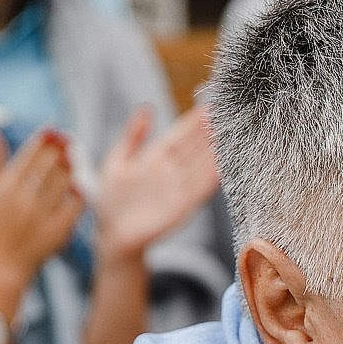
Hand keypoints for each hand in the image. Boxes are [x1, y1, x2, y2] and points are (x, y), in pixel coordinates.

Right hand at [0, 129, 83, 276]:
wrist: (7, 260)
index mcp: (6, 187)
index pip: (29, 155)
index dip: (44, 140)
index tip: (54, 131)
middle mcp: (23, 200)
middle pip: (49, 165)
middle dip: (60, 150)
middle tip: (68, 140)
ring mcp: (42, 215)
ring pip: (64, 182)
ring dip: (70, 167)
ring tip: (72, 159)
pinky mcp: (59, 229)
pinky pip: (76, 204)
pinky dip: (78, 192)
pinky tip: (77, 186)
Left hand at [96, 105, 220, 263]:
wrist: (113, 238)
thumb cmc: (111, 202)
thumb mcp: (116, 163)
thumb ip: (132, 137)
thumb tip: (146, 108)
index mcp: (156, 158)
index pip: (179, 135)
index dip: (193, 122)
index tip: (209, 106)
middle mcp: (171, 172)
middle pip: (195, 148)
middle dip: (210, 132)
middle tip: (229, 113)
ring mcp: (178, 189)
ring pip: (201, 166)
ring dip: (216, 151)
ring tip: (231, 133)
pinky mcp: (182, 207)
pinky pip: (199, 190)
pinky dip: (212, 178)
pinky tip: (223, 165)